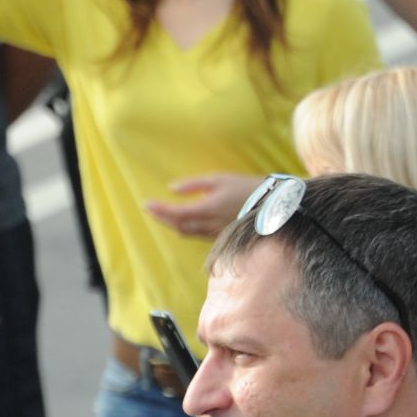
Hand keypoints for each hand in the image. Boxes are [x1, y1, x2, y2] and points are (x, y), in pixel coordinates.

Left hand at [144, 173, 260, 238]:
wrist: (270, 204)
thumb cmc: (245, 187)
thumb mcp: (218, 179)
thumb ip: (193, 185)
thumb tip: (172, 189)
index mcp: (207, 209)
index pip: (176, 213)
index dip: (159, 210)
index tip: (146, 204)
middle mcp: (208, 225)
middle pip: (177, 225)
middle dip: (162, 218)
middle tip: (150, 209)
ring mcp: (214, 234)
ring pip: (186, 232)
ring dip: (171, 224)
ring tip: (161, 215)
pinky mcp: (220, 237)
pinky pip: (196, 235)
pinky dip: (184, 229)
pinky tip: (179, 223)